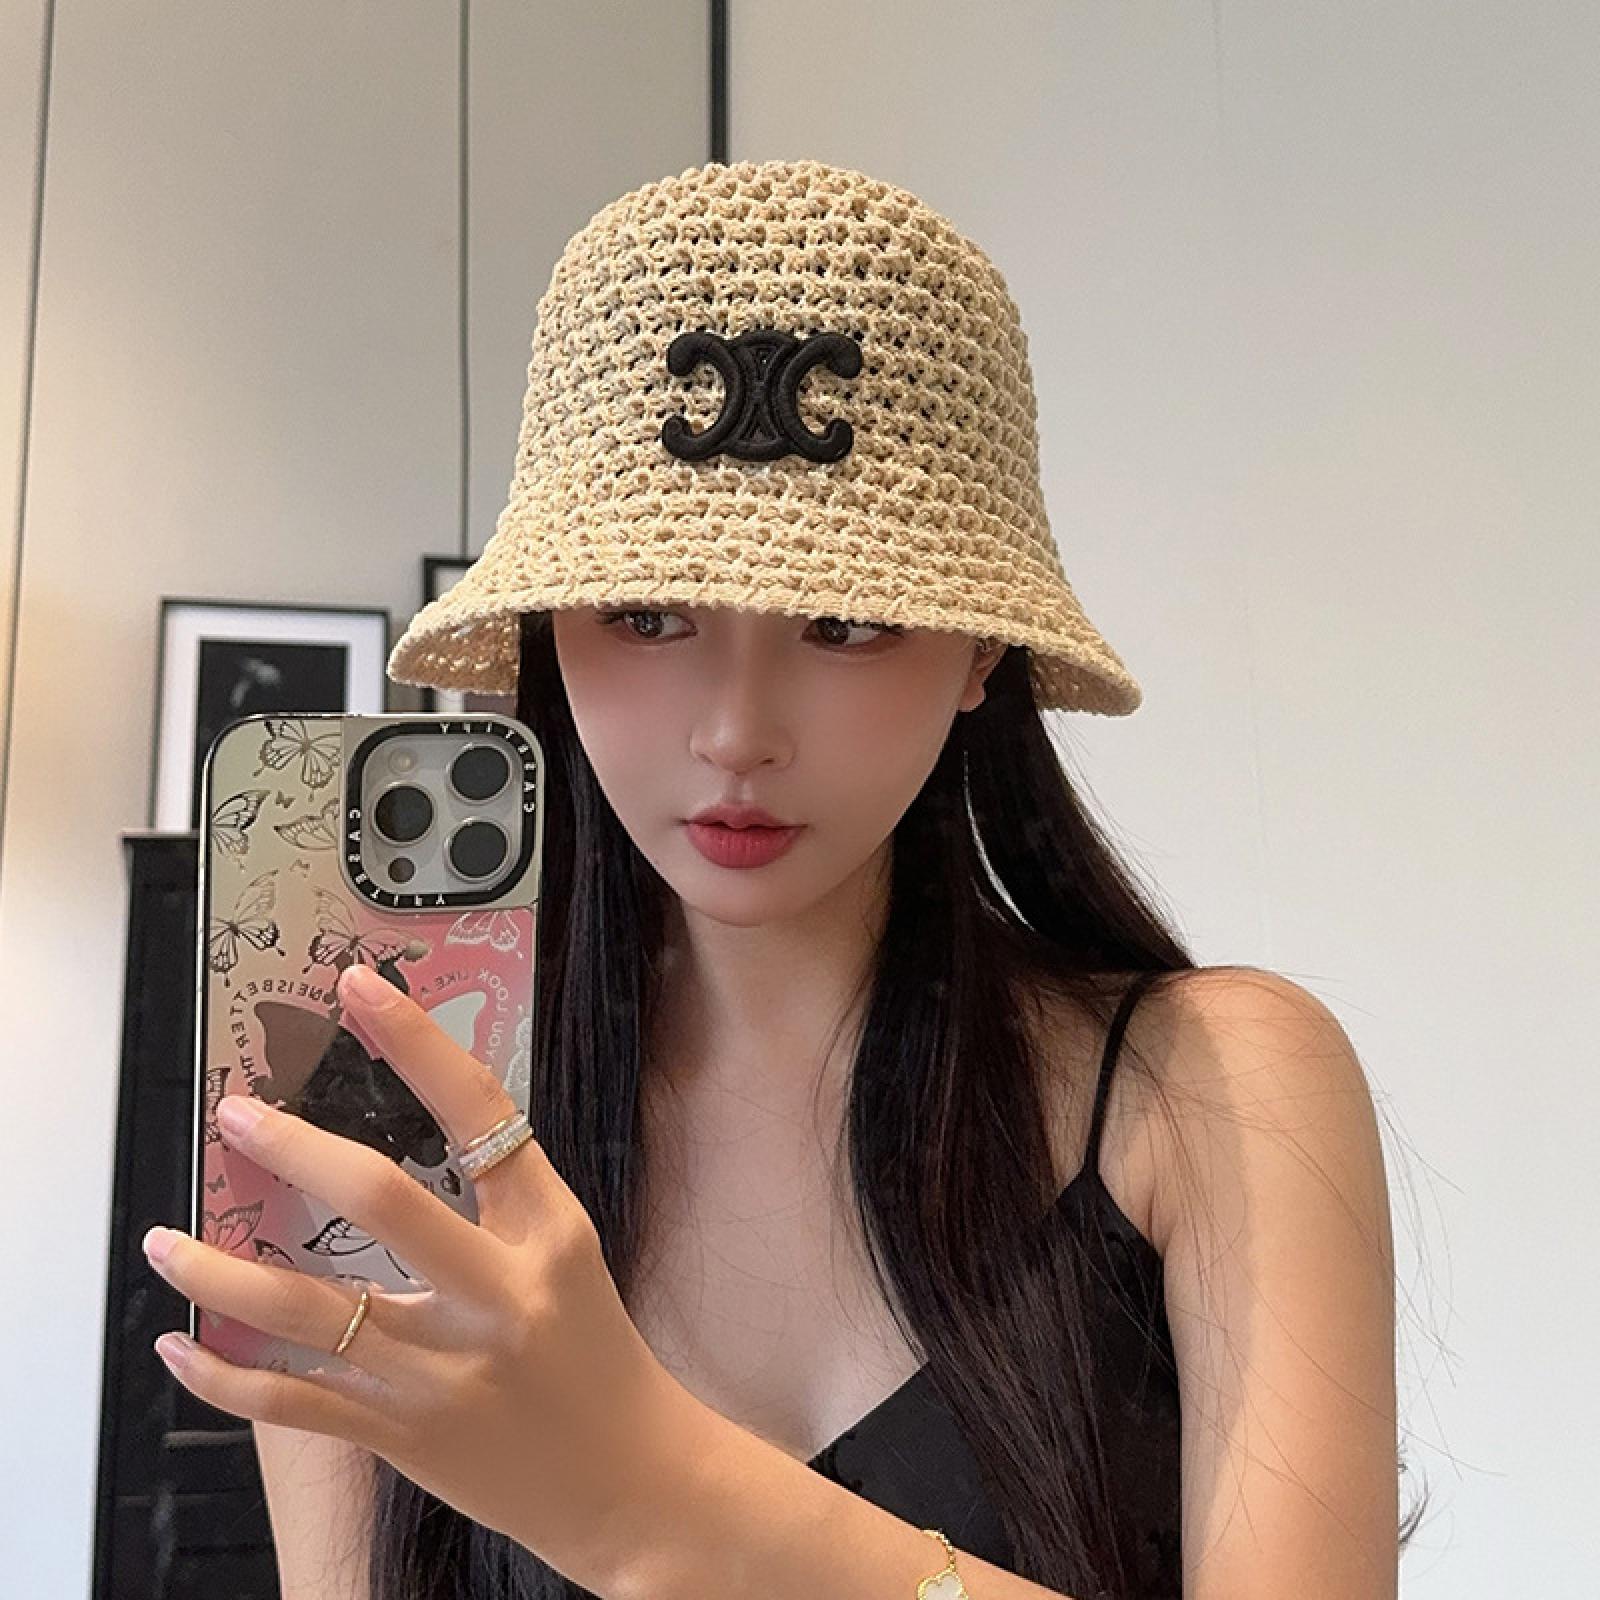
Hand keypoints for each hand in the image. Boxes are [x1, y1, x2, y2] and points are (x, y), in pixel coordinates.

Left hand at [143, 962, 700, 1592]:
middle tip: (236, 1113)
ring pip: (309, 1311)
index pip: (480, 1114)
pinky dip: (226, 1375)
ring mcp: (443, 1372)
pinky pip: (293, 1402)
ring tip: (161, 1240)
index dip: (416, 1043)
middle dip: (296, 1147)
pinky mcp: (403, 1436)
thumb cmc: (596, 1353)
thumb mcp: (566, 1253)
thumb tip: (404, 1136)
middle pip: (382, 1200)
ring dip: (220, 1273)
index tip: (361, 988)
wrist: (630, 1478)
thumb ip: (497, 1199)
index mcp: (546, 1234)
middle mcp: (495, 1295)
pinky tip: (180, 1347)